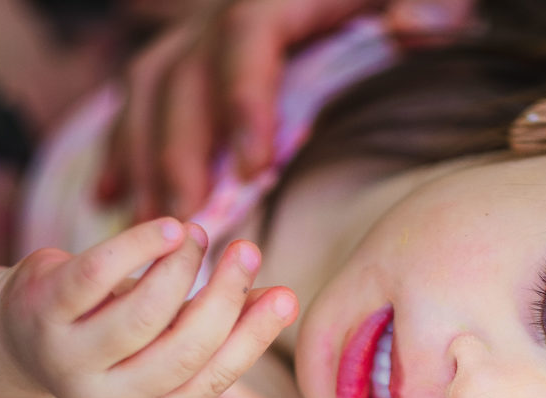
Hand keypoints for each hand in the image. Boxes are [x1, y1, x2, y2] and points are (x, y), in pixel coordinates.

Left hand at [0, 218, 297, 397]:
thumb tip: (281, 300)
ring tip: (199, 235)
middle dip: (225, 296)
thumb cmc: (106, 331)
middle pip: (183, 349)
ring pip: (143, 315)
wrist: (12, 333)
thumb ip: (214, 326)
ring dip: (183, 268)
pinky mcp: (42, 312)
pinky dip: (140, 245)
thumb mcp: (159, 340)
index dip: (253, 337)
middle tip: (248, 250)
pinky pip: (98, 275)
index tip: (286, 295)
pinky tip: (171, 227)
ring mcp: (67, 359)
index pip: (211, 379)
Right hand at [97, 0, 475, 220]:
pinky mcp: (188, 62)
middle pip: (185, 75)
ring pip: (149, 91)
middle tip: (192, 222)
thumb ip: (432, 3)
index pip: (248, 37)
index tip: (256, 168)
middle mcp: (224, 11)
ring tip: (148, 226)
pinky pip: (140, 101)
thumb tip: (409, 24)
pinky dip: (124, 148)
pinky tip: (113, 200)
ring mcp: (198, 36)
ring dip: (143, 160)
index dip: (244, 99)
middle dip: (181, 152)